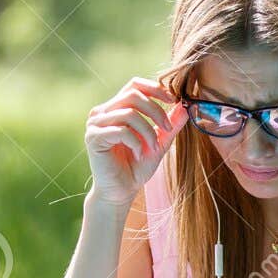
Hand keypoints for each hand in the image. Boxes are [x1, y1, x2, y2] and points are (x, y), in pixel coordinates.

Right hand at [85, 76, 188, 205]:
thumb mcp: (159, 143)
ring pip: (129, 113)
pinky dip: (135, 142)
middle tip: (168, 129)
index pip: (134, 85)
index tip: (173, 101)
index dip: (155, 89)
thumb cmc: (137, 167)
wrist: (121, 191)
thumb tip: (185, 107)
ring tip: (153, 148)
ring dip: (147, 131)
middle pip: (133, 95)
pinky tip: (138, 154)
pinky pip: (120, 131)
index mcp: (116, 108)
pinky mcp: (93, 138)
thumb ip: (170, 125)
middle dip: (156, 111)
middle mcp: (103, 112)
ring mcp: (95, 124)